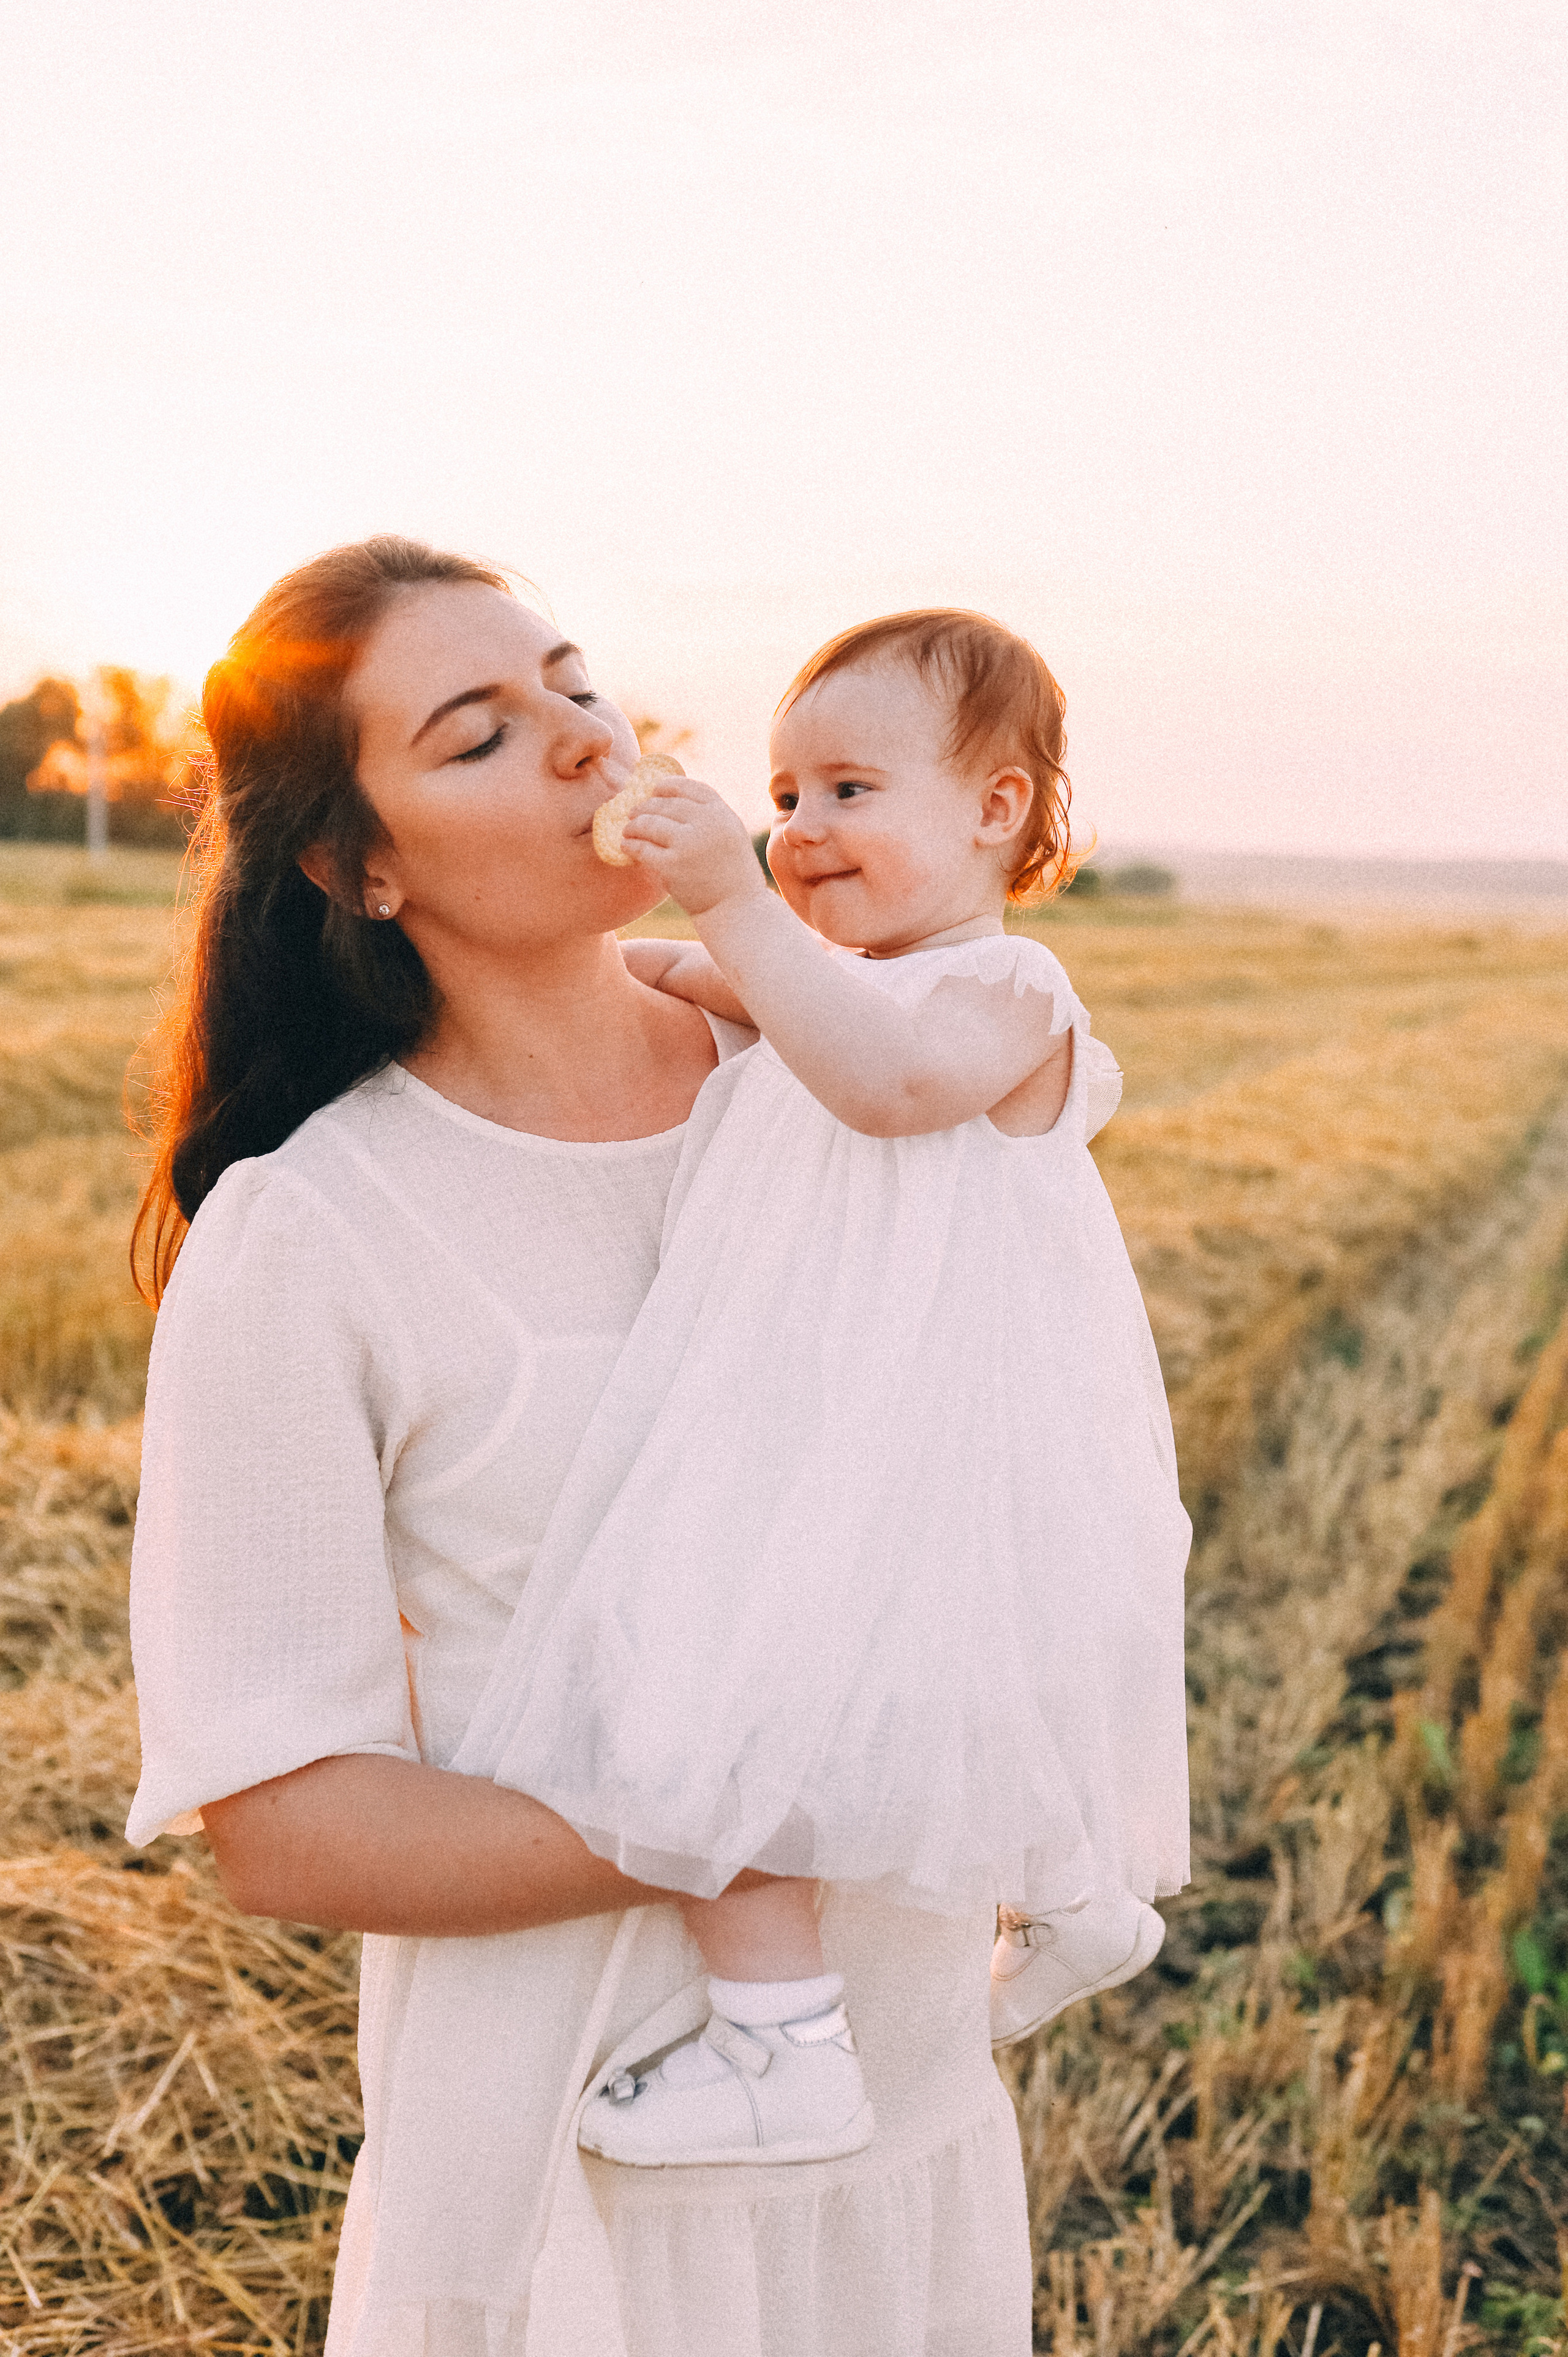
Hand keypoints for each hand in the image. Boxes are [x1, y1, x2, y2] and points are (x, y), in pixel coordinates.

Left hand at [620, 779, 766, 918]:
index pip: (688, 787)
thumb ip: (709, 817)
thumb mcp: (731, 835)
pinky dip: (629, 846)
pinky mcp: (671, 866)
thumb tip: (672, 799)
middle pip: (665, 804)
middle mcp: (706, 824)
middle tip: (634, 812)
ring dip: (633, 825)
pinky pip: (641, 849)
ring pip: (649, 823)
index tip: (654, 790)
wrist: (737, 909)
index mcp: (722, 813)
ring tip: (628, 830)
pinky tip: (625, 846)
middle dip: (645, 806)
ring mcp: (687, 844)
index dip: (667, 786)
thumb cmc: (733, 874)